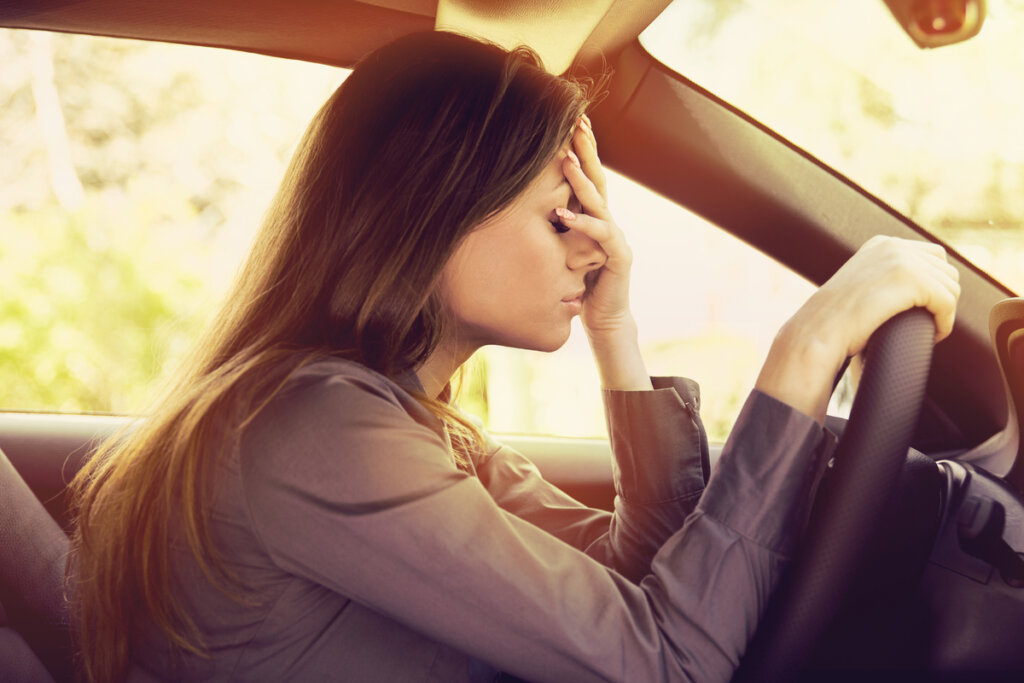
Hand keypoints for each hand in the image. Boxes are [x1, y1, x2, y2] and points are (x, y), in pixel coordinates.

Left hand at [558, 115, 650, 389]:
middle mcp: (607, 222)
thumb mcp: (560, 249)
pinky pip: (601, 236)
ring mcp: (615, 238)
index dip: (580, 149)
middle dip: (587, 150)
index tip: (570, 120)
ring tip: (566, 161)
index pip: (586, 177)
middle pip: (598, 178)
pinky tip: (564, 216)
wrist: (604, 319)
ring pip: (600, 202)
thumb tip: (522, 205)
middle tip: (578, 122)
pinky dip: (583, 225)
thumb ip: (552, 227)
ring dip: (582, 181)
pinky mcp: (618, 258)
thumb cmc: (578, 285)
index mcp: (594, 217)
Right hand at [757, 236, 959, 420]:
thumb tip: (902, 292)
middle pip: (946, 270)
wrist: (818, 332)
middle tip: (928, 323)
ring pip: (951, 287)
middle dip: (943, 299)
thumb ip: (880, 279)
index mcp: (881, 244)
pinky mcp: (910, 280)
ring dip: (945, 313)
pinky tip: (933, 335)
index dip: (935, 287)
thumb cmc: (835, 322)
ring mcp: (901, 259)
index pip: (933, 256)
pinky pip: (947, 302)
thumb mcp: (859, 288)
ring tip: (929, 330)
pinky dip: (945, 323)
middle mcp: (893, 245)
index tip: (924, 311)